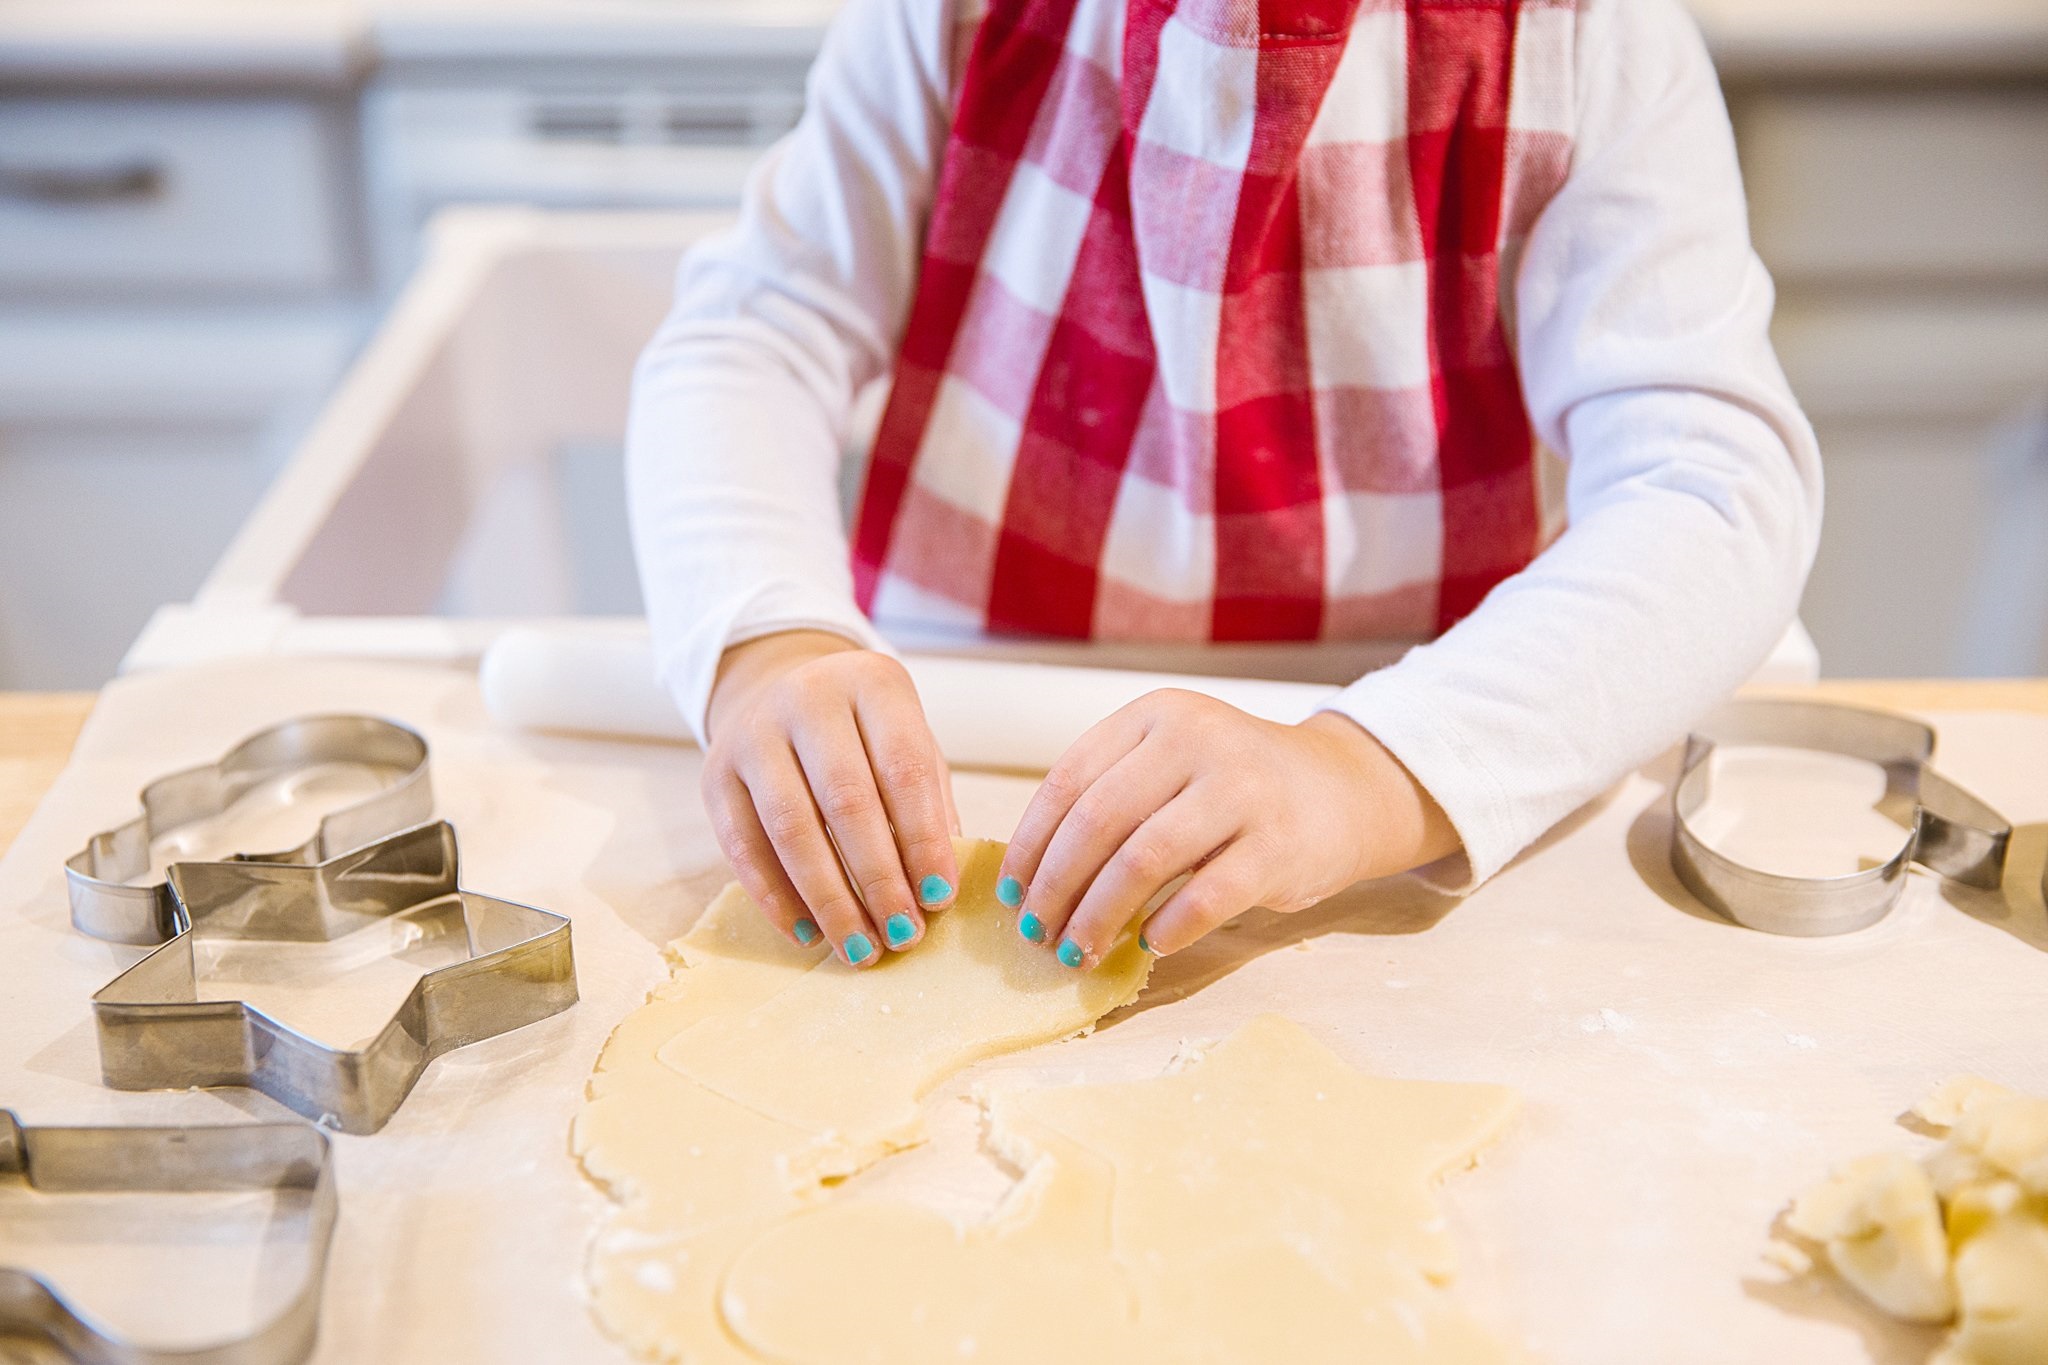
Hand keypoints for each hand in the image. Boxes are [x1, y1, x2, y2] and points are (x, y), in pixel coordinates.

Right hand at [701, 630, 960, 966]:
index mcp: (872, 684)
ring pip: (791, 828)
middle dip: (878, 878)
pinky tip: (808, 933)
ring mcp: (754, 734)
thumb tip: (937, 889)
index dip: (924, 839)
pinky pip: (742, 845)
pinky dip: (776, 897)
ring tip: (860, 948)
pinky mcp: (715, 774)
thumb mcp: (907, 745)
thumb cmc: (863, 734)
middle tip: (902, 934)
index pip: (903, 768)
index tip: (940, 899)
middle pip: (846, 800)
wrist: (778, 689)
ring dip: (829, 898)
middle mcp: (808, 698)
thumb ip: (927, 806)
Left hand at [996, 690, 1457, 966]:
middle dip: (1055, 888)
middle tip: (1037, 933)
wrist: (1341, 790)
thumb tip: (1030, 874)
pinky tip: (1147, 943)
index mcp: (1157, 715)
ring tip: (1078, 950)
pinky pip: (1204, 897)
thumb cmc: (1234, 786)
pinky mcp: (1278, 846)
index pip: (1068, 780)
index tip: (1012, 891)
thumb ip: (1110, 794)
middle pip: (1097, 823)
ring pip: (1141, 862)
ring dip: (1097, 917)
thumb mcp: (1170, 761)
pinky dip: (1165, 928)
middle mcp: (1198, 740)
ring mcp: (1243, 791)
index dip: (1031, 843)